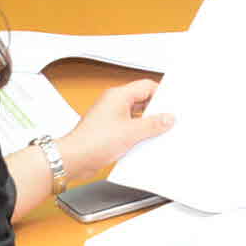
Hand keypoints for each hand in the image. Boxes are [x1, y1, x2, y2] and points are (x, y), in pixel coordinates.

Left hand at [57, 76, 172, 179]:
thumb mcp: (132, 132)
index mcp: (118, 95)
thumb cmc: (93, 141)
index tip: (172, 105)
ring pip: (135, 115)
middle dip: (155, 111)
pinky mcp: (108, 130)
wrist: (74, 159)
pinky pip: (128, 127)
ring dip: (146, 124)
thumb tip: (167, 118)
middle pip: (142, 100)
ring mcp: (110, 116)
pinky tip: (144, 142)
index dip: (161, 95)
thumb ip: (153, 124)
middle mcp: (113, 103)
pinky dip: (137, 133)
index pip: (146, 86)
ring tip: (156, 133)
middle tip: (167, 120)